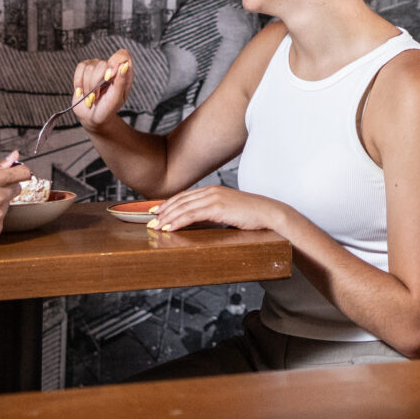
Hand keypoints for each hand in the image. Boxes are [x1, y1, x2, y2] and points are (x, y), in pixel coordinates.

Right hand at [70, 51, 131, 130]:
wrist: (92, 118)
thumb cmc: (107, 110)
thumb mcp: (116, 99)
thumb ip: (120, 82)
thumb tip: (124, 65)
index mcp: (123, 73)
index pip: (122, 55)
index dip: (115, 62)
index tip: (109, 77)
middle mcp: (111, 67)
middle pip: (102, 64)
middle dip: (96, 83)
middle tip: (97, 97)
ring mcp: (97, 67)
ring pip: (89, 68)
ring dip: (87, 87)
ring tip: (91, 97)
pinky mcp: (85, 70)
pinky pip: (80, 68)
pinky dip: (78, 82)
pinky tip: (81, 92)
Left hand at [151, 186, 283, 234]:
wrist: (269, 214)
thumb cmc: (251, 216)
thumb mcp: (228, 213)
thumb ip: (213, 214)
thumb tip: (198, 223)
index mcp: (213, 190)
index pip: (185, 196)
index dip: (169, 203)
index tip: (156, 211)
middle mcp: (211, 191)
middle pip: (180, 200)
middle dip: (163, 210)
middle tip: (150, 220)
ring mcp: (214, 198)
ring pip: (183, 207)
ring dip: (167, 217)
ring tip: (155, 227)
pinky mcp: (218, 207)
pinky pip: (192, 215)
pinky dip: (178, 221)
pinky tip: (170, 228)